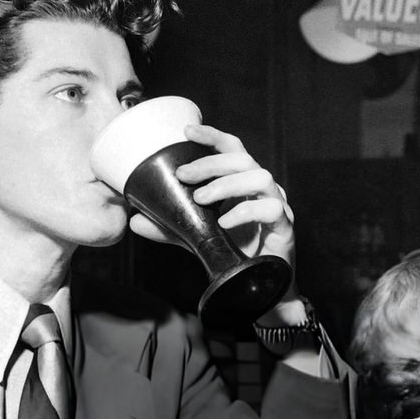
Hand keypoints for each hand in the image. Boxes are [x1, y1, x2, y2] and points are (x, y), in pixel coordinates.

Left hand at [128, 124, 295, 271]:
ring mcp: (277, 204)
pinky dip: (245, 212)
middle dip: (211, 163)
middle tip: (184, 175)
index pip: (232, 149)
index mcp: (243, 182)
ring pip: (260, 177)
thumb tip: (135, 220)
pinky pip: (271, 208)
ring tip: (201, 199)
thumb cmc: (233, 252)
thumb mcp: (197, 235)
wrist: (258, 287)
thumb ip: (171, 226)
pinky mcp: (285, 226)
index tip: (186, 131)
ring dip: (226, 185)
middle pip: (243, 159)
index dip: (212, 136)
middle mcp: (262, 188)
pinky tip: (224, 223)